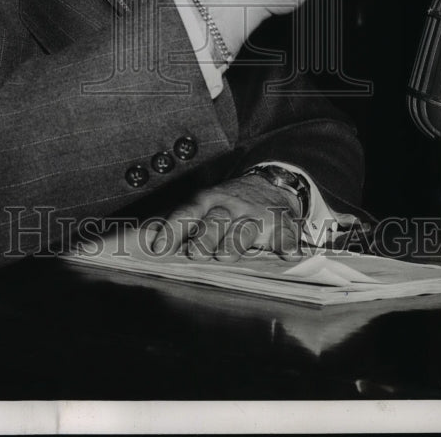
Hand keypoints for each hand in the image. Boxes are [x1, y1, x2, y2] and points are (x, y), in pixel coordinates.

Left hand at [147, 173, 303, 262]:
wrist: (270, 183)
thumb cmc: (230, 203)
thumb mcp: (207, 204)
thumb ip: (186, 222)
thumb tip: (154, 242)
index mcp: (209, 201)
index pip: (188, 212)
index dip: (173, 229)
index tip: (159, 247)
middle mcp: (231, 207)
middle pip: (216, 220)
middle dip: (204, 237)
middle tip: (194, 254)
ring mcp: (255, 215)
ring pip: (244, 228)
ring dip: (234, 242)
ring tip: (225, 256)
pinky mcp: (280, 224)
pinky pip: (285, 234)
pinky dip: (286, 244)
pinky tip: (286, 254)